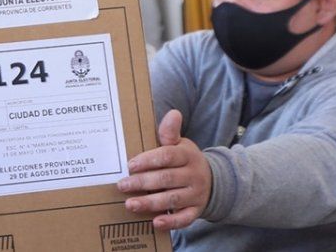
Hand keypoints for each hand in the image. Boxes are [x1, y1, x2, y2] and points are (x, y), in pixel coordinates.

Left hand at [116, 110, 211, 231]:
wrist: (213, 180)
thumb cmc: (184, 160)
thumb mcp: (180, 144)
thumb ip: (170, 132)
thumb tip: (173, 113)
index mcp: (187, 155)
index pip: (167, 156)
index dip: (148, 160)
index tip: (130, 165)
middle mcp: (194, 175)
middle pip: (166, 179)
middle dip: (142, 183)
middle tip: (122, 185)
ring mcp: (196, 194)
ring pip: (173, 199)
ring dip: (150, 203)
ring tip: (130, 204)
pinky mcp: (197, 210)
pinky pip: (185, 218)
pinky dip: (171, 222)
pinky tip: (155, 222)